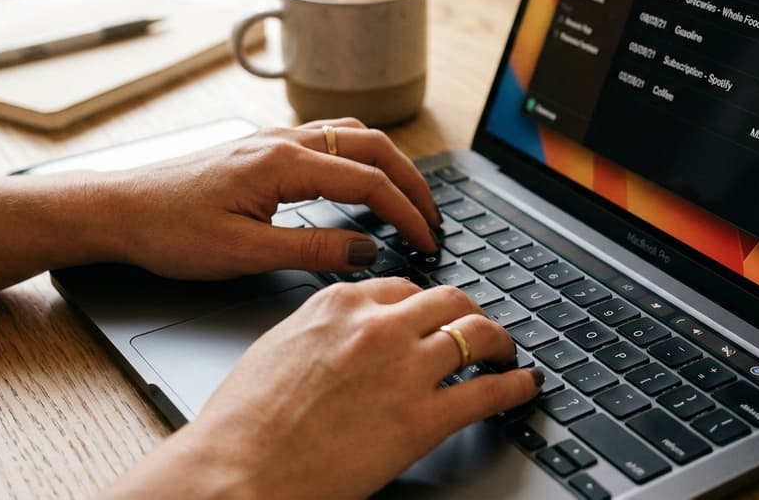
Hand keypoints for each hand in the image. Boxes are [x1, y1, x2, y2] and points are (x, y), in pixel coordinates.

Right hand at [102, 278, 543, 499]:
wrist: (235, 472)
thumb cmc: (242, 424)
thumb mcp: (277, 349)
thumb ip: (320, 331)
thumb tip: (342, 333)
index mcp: (336, 305)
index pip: (402, 286)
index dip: (425, 303)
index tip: (433, 314)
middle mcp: (377, 326)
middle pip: (448, 300)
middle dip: (469, 313)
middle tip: (478, 328)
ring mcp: (404, 369)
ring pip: (476, 335)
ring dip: (500, 342)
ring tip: (506, 353)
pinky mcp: (423, 419)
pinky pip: (488, 392)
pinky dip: (515, 386)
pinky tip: (523, 386)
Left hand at [103, 118, 442, 278]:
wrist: (116, 210)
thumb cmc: (168, 232)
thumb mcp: (243, 253)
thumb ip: (312, 249)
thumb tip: (368, 249)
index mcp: (283, 164)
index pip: (369, 182)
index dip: (407, 213)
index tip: (428, 242)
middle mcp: (283, 141)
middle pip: (373, 147)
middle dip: (412, 182)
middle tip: (433, 219)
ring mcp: (272, 139)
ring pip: (352, 136)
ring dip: (388, 164)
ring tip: (408, 199)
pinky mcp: (261, 148)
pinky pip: (327, 138)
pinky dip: (359, 157)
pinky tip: (359, 180)